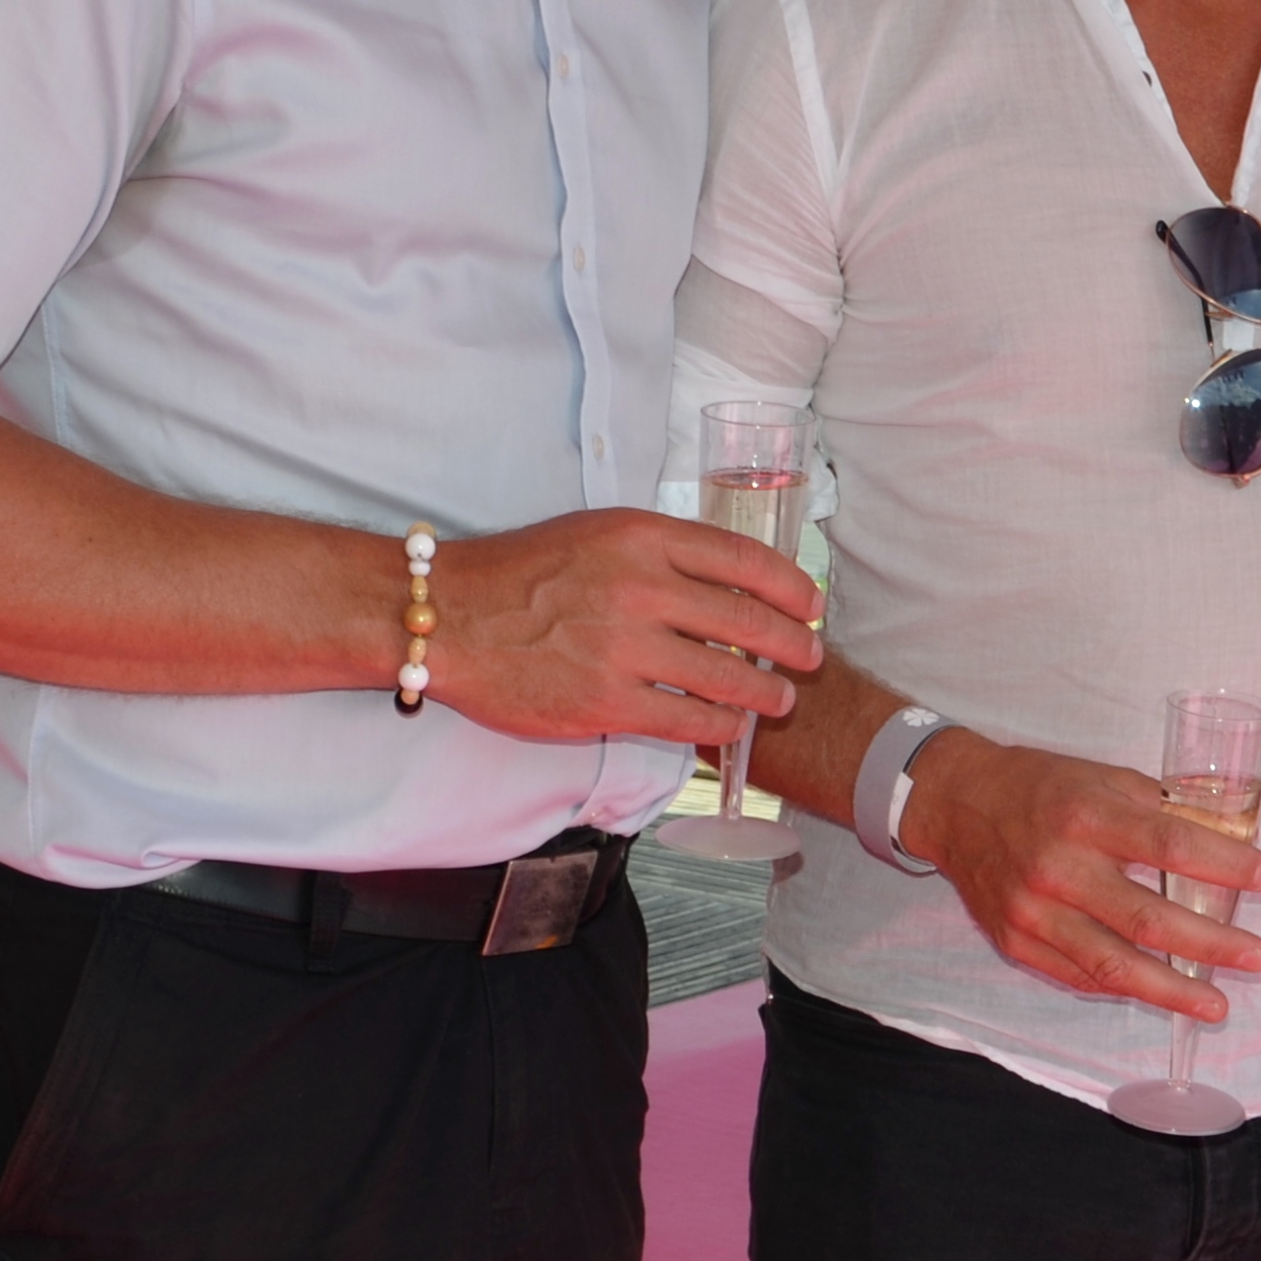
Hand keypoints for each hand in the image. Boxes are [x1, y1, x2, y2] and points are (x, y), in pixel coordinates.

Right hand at [420, 507, 819, 749]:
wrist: (449, 617)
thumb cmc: (522, 573)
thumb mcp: (597, 534)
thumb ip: (661, 553)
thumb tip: (728, 581)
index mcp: (643, 537)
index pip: (744, 559)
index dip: (790, 585)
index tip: (811, 604)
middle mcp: (641, 588)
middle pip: (748, 621)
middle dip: (793, 645)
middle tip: (810, 657)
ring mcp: (625, 649)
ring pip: (726, 677)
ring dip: (764, 694)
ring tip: (779, 700)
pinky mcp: (605, 703)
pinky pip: (686, 720)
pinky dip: (719, 726)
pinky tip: (728, 727)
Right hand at [902, 731, 1260, 1023]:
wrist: (956, 803)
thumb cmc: (1039, 787)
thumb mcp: (1101, 778)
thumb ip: (1158, 810)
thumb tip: (1224, 839)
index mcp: (1086, 816)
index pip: (1169, 845)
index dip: (1223, 864)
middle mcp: (1058, 868)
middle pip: (1147, 918)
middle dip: (1210, 944)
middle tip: (1256, 956)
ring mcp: (1033, 913)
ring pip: (1113, 965)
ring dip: (1172, 990)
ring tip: (1216, 1004)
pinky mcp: (1016, 942)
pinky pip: (1079, 976)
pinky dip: (1123, 987)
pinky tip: (1158, 991)